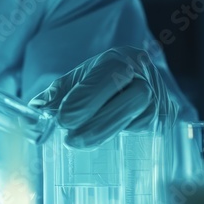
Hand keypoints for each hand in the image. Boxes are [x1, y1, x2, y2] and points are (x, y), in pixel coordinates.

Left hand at [29, 46, 175, 148]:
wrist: (130, 82)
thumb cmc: (97, 82)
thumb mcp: (74, 81)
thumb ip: (55, 95)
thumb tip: (35, 113)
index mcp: (121, 59)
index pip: (110, 75)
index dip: (87, 98)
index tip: (62, 119)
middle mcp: (147, 75)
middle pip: (134, 97)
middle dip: (100, 122)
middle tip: (71, 140)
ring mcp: (162, 98)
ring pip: (145, 117)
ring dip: (111, 132)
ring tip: (82, 142)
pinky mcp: (168, 120)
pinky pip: (154, 132)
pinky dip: (129, 138)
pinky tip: (110, 144)